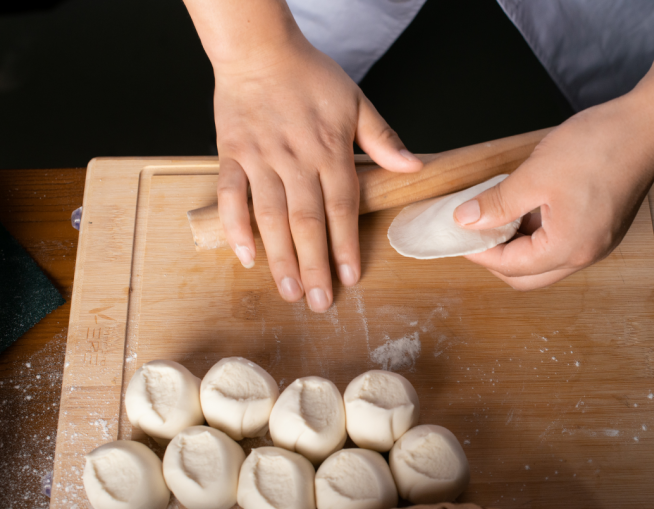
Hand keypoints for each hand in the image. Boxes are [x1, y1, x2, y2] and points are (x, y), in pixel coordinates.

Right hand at [214, 40, 422, 311]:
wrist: (259, 49)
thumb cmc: (310, 76)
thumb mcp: (356, 101)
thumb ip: (382, 138)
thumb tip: (412, 168)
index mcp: (330, 149)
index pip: (342, 207)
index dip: (346, 246)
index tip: (350, 277)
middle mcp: (295, 159)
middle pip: (306, 221)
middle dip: (313, 266)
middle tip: (317, 302)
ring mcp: (260, 158)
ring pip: (269, 216)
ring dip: (279, 257)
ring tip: (287, 291)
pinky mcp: (231, 155)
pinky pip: (230, 196)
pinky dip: (235, 226)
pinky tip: (244, 256)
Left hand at [453, 93, 653, 289]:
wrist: (648, 125)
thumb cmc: (598, 147)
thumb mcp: (534, 175)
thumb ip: (497, 203)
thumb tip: (466, 220)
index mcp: (569, 248)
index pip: (511, 268)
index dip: (480, 254)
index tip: (458, 235)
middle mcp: (586, 254)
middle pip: (528, 276)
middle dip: (497, 258)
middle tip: (475, 232)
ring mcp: (597, 243)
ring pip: (545, 261)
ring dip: (518, 246)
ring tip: (497, 215)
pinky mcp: (602, 228)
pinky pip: (561, 243)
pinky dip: (538, 234)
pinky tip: (524, 207)